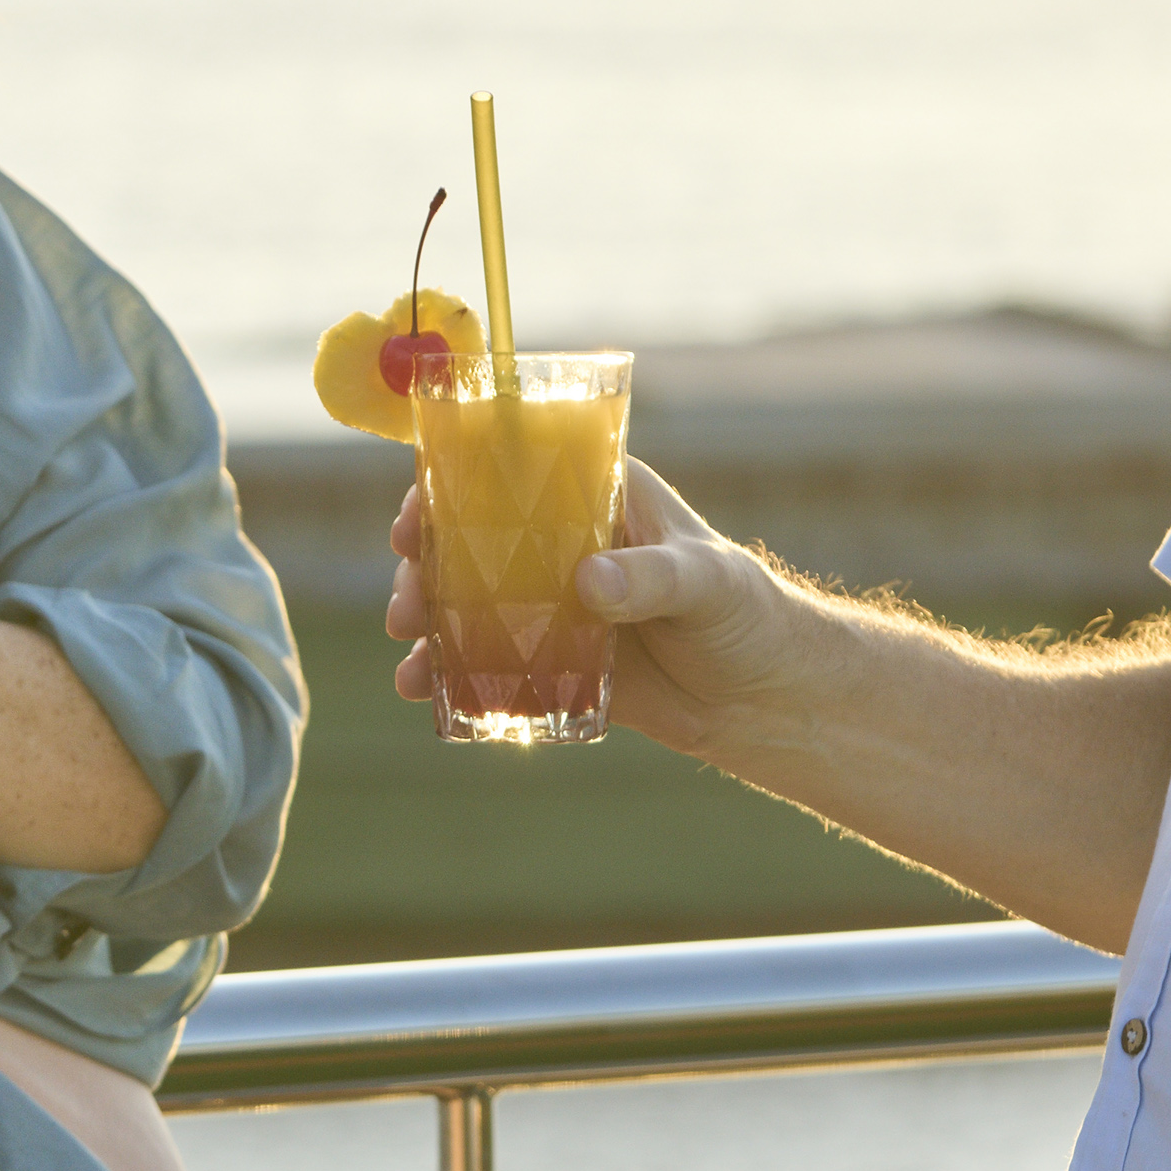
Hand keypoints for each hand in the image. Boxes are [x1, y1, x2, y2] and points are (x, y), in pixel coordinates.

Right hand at [390, 455, 793, 760]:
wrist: (765, 699)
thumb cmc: (748, 614)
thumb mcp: (707, 583)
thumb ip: (652, 579)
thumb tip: (587, 581)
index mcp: (596, 497)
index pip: (510, 472)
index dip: (449, 485)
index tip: (414, 515)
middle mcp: (563, 544)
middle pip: (470, 540)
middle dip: (423, 567)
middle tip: (406, 600)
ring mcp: (552, 604)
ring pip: (468, 601)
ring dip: (427, 620)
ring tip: (410, 653)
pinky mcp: (552, 661)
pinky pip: (487, 661)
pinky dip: (449, 673)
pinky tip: (421, 689)